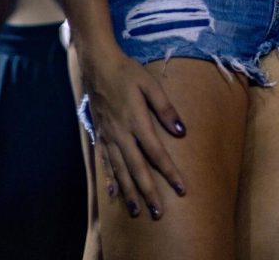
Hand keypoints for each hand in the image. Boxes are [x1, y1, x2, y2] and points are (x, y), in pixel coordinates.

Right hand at [82, 45, 186, 218]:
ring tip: (137, 211)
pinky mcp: (100, 134)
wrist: (98, 66)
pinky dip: (110, 178)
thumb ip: (165, 108)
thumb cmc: (127, 72)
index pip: (156, 153)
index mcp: (136, 121)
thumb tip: (181, 132)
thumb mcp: (150, 84)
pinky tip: (114, 192)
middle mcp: (121, 134)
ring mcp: (108, 136)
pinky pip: (105, 162)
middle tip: (159, 213)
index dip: (170, 172)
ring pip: (120, 170)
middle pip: (137, 168)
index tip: (181, 189)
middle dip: (149, 192)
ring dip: (129, 191)